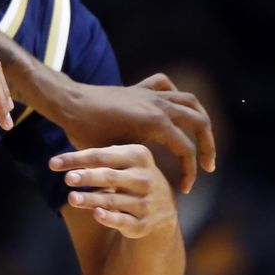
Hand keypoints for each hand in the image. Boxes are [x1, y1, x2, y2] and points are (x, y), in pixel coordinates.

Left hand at [51, 144, 178, 238]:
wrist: (162, 206)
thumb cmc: (129, 175)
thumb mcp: (120, 160)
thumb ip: (94, 158)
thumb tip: (60, 160)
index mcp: (138, 156)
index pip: (101, 156)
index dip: (75, 159)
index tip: (53, 164)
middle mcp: (144, 179)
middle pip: (109, 177)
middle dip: (87, 178)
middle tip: (68, 179)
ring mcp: (146, 202)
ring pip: (113, 201)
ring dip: (91, 199)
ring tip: (72, 198)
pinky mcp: (142, 223)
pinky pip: (123, 221)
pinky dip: (110, 218)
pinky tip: (96, 213)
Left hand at [57, 74, 214, 193]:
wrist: (67, 102)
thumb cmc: (85, 132)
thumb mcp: (113, 154)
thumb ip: (135, 164)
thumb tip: (148, 183)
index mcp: (155, 121)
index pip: (186, 149)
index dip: (189, 172)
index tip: (185, 189)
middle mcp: (158, 104)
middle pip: (199, 122)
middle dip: (207, 145)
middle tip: (208, 165)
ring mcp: (150, 93)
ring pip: (190, 101)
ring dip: (199, 120)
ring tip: (201, 138)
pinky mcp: (139, 88)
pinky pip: (166, 85)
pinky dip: (175, 95)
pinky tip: (174, 112)